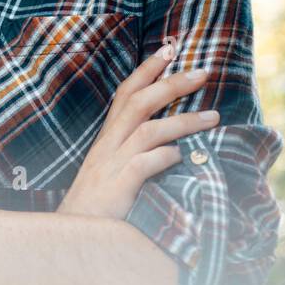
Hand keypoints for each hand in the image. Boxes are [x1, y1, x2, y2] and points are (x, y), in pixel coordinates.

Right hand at [56, 52, 217, 220]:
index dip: (147, 69)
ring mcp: (111, 166)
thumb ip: (134, 152)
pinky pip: (143, 165)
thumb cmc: (98, 205)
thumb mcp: (113, 171)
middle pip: (139, 102)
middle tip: (202, 73)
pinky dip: (165, 157)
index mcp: (108, 137)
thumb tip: (170, 141)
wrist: (71, 235)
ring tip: (213, 117)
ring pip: (147, 130)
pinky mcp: (117, 188)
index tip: (170, 49)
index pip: (126, 93)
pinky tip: (181, 156)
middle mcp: (108, 145)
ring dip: (182, 120)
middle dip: (172, 83)